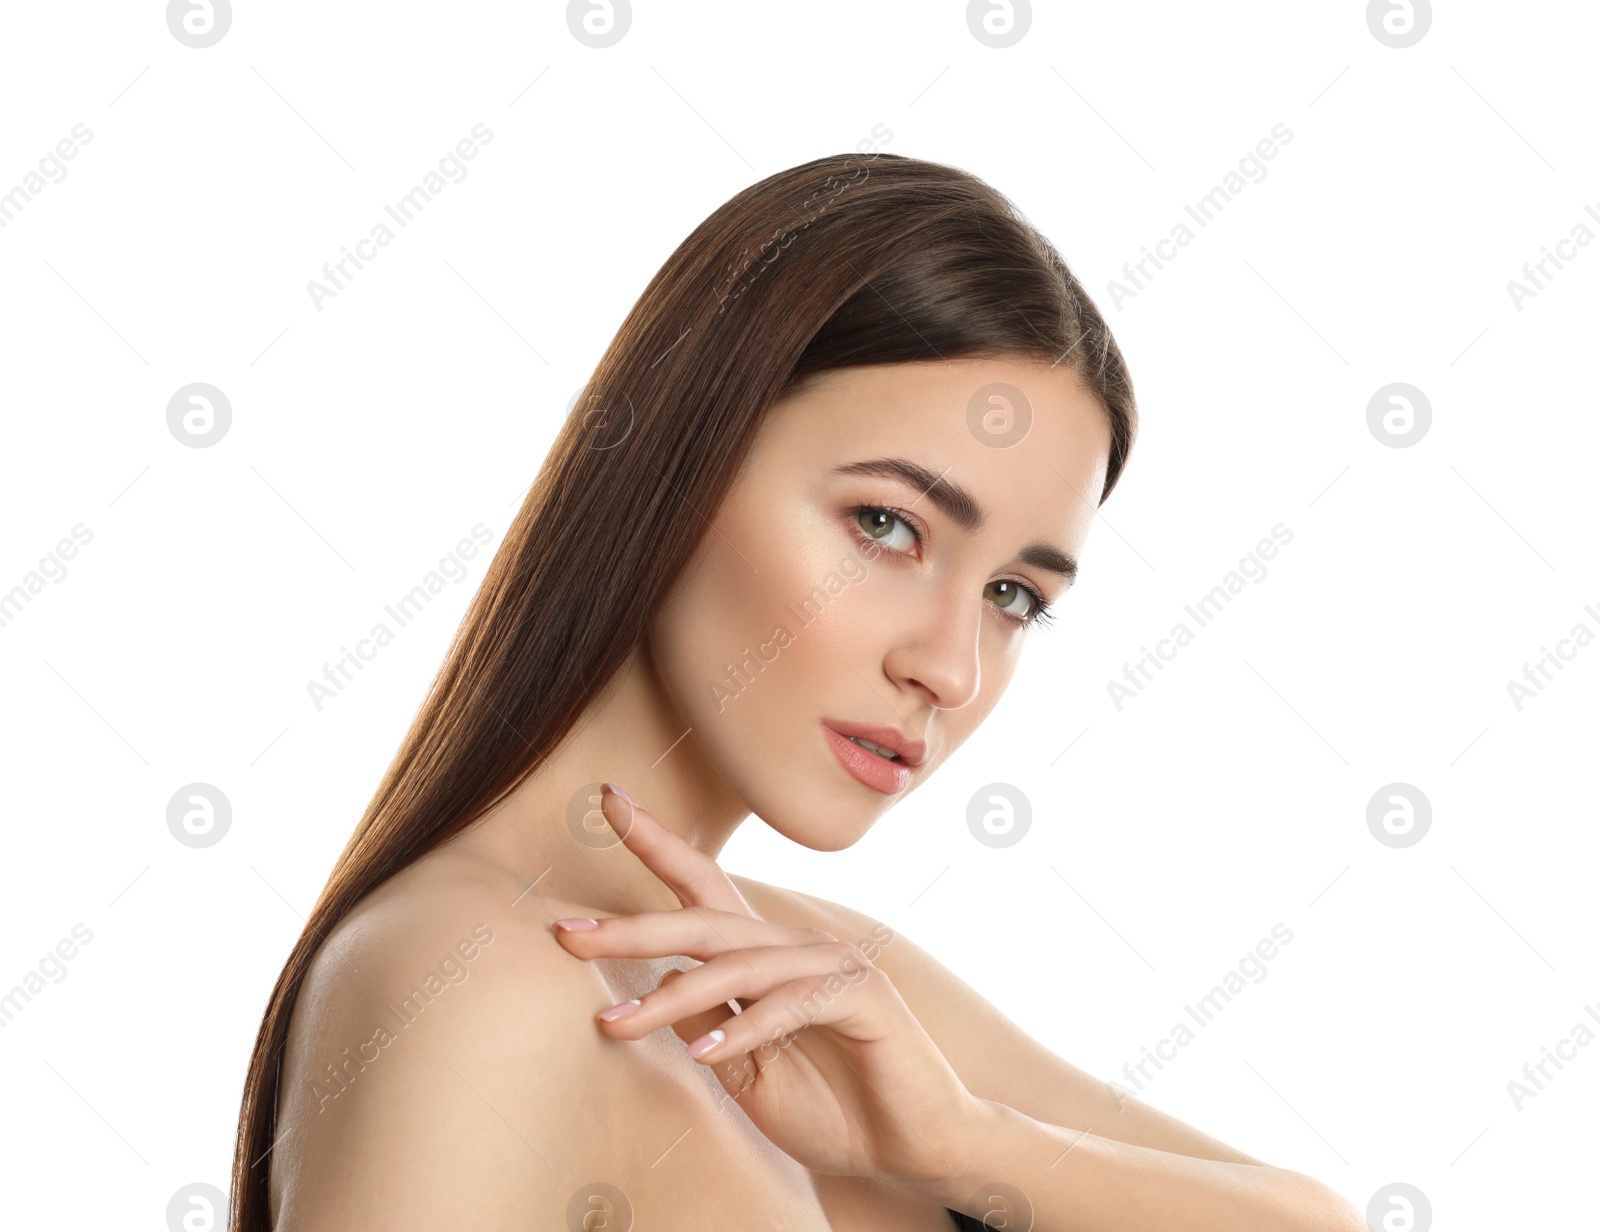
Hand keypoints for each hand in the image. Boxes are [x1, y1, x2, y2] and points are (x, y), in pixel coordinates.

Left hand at [551, 783, 981, 1189]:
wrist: (916, 1145)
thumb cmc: (833, 1107)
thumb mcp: (748, 1073)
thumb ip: (708, 1025)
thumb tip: (654, 988)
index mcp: (762, 958)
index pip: (701, 887)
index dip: (656, 843)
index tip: (605, 801)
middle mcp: (793, 946)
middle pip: (703, 921)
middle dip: (631, 927)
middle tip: (566, 931)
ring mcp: (830, 964)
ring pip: (737, 966)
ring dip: (670, 1000)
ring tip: (615, 1026)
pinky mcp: (861, 995)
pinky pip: (789, 1003)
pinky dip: (742, 1028)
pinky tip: (701, 1053)